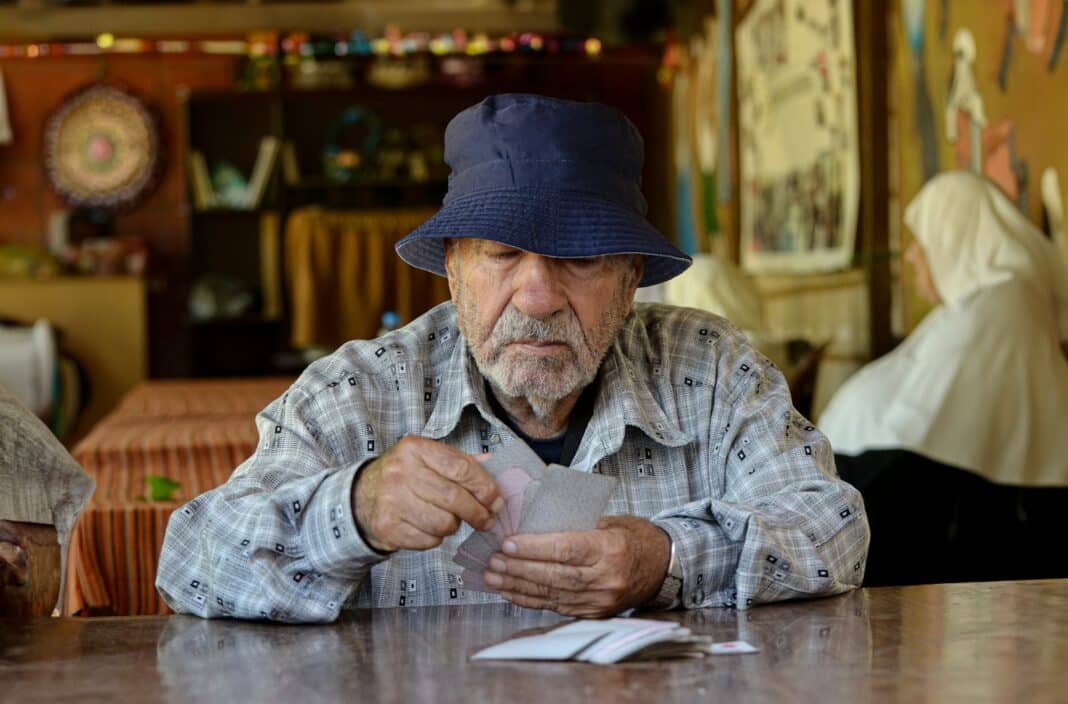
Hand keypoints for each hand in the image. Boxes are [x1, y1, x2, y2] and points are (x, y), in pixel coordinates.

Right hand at [352, 436, 501, 552]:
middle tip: (487, 520)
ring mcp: (392, 500)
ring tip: (448, 518)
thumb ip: (463, 463)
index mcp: (416, 449)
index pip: (462, 468)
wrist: (361, 497)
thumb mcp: (430, 459)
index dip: (485, 487)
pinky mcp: (388, 527)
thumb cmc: (406, 476)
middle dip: (478, 513)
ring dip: (454, 525)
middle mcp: (402, 472)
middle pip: (455, 499)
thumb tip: (498, 468)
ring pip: (444, 523)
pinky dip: (436, 538)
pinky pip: (429, 540)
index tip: (496, 500)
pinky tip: (428, 527)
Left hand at [482, 515, 670, 616]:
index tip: (509, 543)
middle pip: (555, 575)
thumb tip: (533, 523)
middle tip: (493, 561)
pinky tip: (511, 592)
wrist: (661, 567)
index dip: (534, 548)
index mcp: (611, 549)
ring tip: (493, 577)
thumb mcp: (609, 521)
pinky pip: (555, 607)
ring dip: (518, 586)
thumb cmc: (632, 538)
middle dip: (519, 568)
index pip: (566, 548)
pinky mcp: (593, 613)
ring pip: (551, 594)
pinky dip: (530, 599)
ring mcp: (599, 600)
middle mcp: (606, 578)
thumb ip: (575, 524)